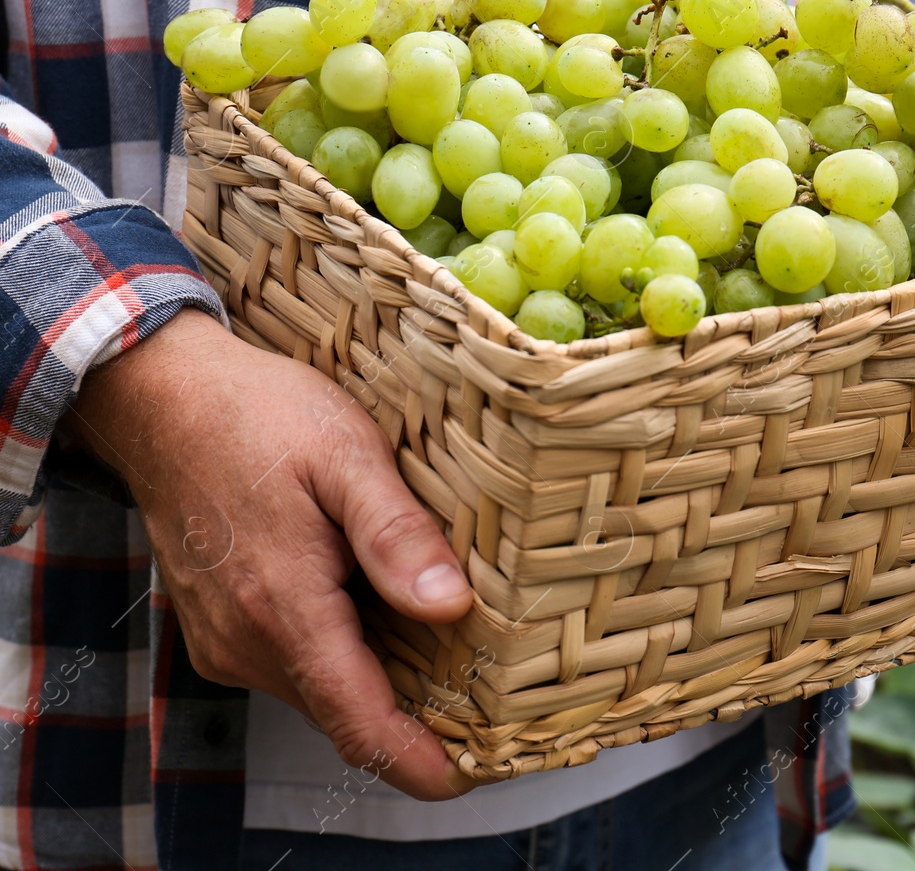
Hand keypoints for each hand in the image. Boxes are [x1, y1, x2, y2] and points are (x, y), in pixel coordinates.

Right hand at [71, 308, 476, 799]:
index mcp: (285, 609)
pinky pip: (294, 664)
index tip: (472, 777)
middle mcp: (247, 642)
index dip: (418, 763)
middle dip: (414, 725)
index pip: (359, 722)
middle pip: (345, 715)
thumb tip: (449, 604)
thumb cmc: (261, 416)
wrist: (165, 398)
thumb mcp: (346, 454)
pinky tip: (385, 617)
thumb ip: (395, 533)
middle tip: (488, 703)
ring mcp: (227, 639)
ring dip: (379, 686)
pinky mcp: (221, 625)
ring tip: (450, 655)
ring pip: (320, 691)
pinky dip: (344, 659)